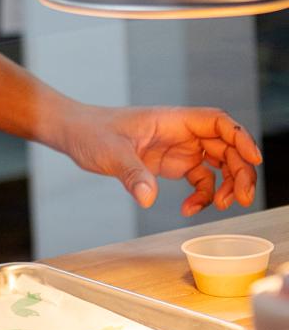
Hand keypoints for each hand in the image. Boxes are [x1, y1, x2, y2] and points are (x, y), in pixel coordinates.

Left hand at [60, 104, 261, 215]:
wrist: (75, 133)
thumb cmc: (91, 131)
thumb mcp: (109, 152)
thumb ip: (131, 173)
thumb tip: (147, 197)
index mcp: (171, 120)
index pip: (216, 121)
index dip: (240, 137)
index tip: (253, 159)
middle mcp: (179, 132)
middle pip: (225, 145)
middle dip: (239, 169)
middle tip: (241, 197)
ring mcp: (176, 148)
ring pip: (217, 162)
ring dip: (226, 184)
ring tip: (222, 205)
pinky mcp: (169, 163)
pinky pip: (198, 178)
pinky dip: (201, 195)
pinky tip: (188, 209)